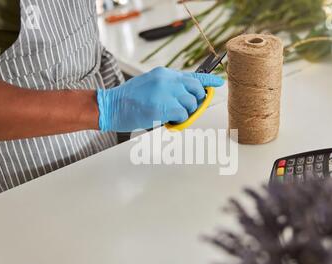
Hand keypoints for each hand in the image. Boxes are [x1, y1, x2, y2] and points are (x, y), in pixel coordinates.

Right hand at [96, 67, 223, 131]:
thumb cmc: (129, 99)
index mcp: (164, 74)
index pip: (193, 75)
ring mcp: (166, 92)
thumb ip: (168, 87)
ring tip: (169, 115)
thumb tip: (186, 97)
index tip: (219, 83)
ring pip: (191, 104)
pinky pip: (183, 115)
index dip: (208, 81)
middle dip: (195, 101)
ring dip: (184, 113)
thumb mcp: (150, 84)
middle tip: (186, 109)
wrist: (111, 106)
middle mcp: (167, 80)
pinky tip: (167, 121)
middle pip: (196, 90)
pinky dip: (178, 121)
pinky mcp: (163, 106)